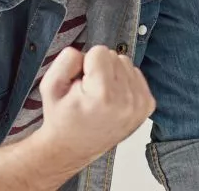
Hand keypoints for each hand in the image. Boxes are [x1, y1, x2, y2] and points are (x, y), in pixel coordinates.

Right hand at [31, 46, 155, 164]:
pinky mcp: (148, 106)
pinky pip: (137, 75)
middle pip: (116, 56)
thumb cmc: (61, 117)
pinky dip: (124, 83)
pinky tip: (112, 99)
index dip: (85, 64)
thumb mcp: (50, 86)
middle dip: (100, 68)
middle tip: (89, 91)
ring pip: (127, 64)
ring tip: (100, 96)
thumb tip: (86, 51)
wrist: (72, 147)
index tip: (81, 83)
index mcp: (103, 95)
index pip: (100, 51)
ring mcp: (141, 104)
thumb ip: (66, 60)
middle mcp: (127, 100)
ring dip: (113, 74)